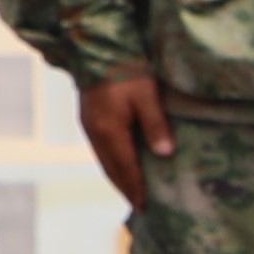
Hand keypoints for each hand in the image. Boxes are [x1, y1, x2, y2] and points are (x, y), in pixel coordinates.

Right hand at [75, 68, 171, 201]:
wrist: (96, 46)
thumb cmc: (126, 68)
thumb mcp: (147, 95)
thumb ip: (155, 125)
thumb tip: (165, 154)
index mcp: (109, 131)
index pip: (126, 169)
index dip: (136, 189)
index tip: (146, 208)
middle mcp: (95, 133)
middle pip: (112, 170)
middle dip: (126, 189)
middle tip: (140, 207)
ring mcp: (89, 126)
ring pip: (104, 160)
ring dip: (118, 178)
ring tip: (133, 192)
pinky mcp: (88, 118)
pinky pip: (101, 149)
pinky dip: (112, 163)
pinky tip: (122, 165)